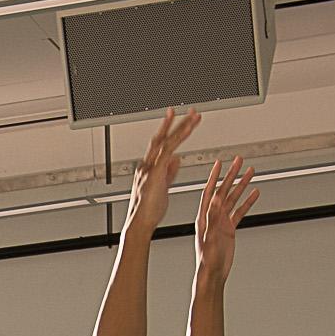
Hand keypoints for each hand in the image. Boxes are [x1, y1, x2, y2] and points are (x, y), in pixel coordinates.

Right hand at [124, 109, 200, 231]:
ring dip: (182, 126)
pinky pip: (169, 149)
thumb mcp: (162, 187)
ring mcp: (150, 167)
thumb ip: (169, 172)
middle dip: (175, 123)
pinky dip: (180, 137)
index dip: (168, 130)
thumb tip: (177, 159)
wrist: (139, 224)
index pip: (159, 144)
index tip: (177, 118)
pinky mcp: (155, 172)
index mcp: (148, 168)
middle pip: (162, 138)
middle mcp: (147, 164)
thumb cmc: (148, 212)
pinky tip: (189, 129)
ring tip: (195, 116)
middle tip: (189, 111)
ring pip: (167, 140)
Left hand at [191, 155, 259, 289]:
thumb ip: (213, 218)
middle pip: (223, 191)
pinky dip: (247, 202)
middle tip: (239, 161)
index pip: (210, 191)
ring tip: (250, 172)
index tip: (219, 163)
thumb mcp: (210, 238)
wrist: (212, 274)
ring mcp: (221, 222)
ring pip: (233, 199)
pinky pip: (239, 212)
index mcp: (204, 217)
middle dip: (231, 175)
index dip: (214, 177)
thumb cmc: (208, 260)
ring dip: (241, 185)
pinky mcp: (228, 229)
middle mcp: (212, 217)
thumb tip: (215, 199)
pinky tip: (254, 193)